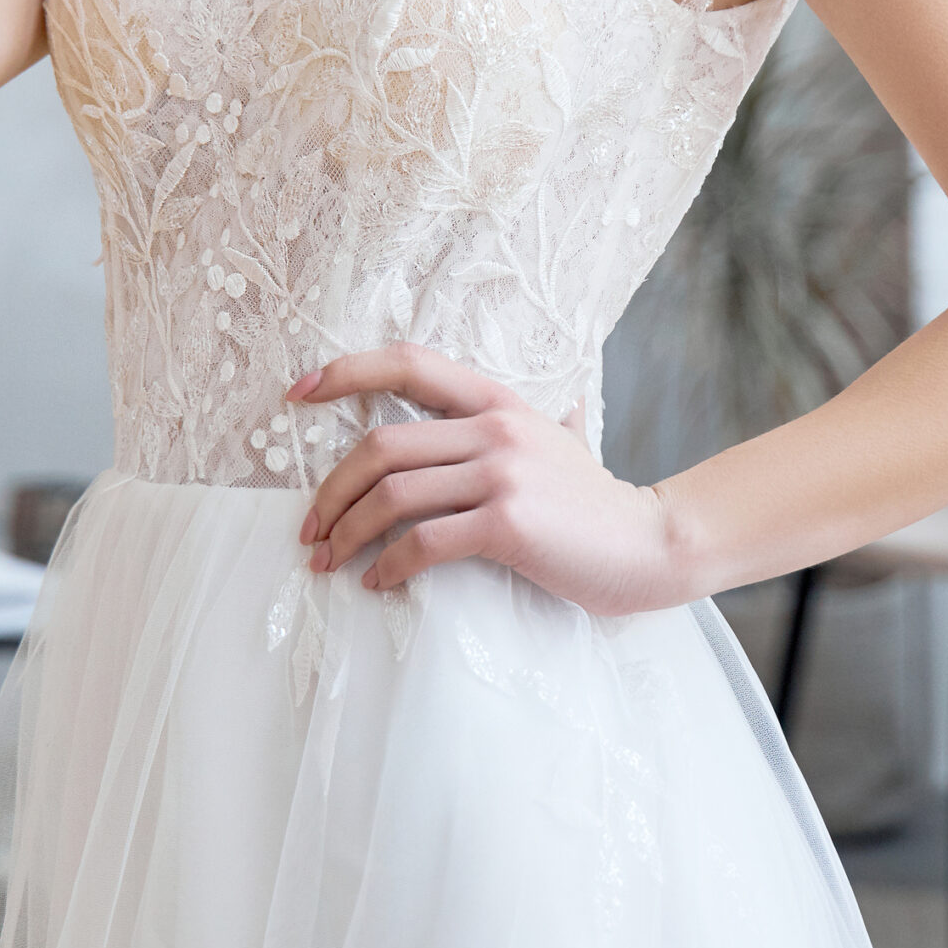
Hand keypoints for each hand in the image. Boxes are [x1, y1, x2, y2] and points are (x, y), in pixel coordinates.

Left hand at [291, 343, 683, 616]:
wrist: (651, 542)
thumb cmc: (592, 502)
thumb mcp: (550, 440)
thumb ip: (509, 424)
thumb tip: (473, 417)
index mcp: (496, 400)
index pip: (407, 363)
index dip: (344, 371)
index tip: (297, 393)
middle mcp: (494, 427)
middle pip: (380, 444)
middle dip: (330, 490)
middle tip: (308, 528)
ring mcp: (502, 473)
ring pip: (392, 494)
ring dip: (345, 532)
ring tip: (328, 561)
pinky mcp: (508, 523)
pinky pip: (422, 543)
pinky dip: (387, 566)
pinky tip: (377, 583)